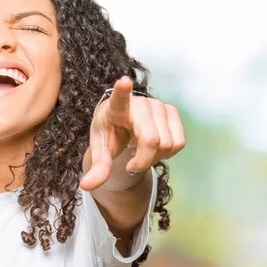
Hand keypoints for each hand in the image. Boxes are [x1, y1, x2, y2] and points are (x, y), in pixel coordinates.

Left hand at [80, 76, 184, 190]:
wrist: (122, 121)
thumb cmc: (109, 132)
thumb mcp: (100, 149)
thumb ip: (97, 167)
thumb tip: (86, 186)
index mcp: (116, 108)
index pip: (119, 97)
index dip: (122, 90)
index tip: (123, 80)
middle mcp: (140, 103)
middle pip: (153, 140)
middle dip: (143, 161)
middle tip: (131, 164)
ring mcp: (159, 105)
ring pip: (168, 144)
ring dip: (156, 159)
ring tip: (142, 154)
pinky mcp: (172, 111)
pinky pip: (179, 142)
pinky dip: (168, 154)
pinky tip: (155, 149)